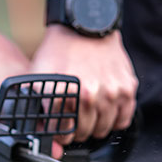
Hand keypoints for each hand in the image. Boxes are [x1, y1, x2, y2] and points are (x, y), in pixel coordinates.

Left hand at [30, 25, 136, 142]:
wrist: (85, 27)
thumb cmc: (60, 49)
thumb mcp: (37, 75)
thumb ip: (34, 102)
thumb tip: (34, 127)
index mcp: (66, 94)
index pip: (61, 133)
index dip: (57, 134)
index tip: (58, 131)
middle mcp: (90, 95)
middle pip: (83, 133)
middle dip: (75, 131)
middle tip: (73, 123)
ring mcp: (112, 92)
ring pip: (103, 130)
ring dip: (94, 127)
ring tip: (88, 116)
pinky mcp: (127, 87)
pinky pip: (124, 119)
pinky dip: (115, 120)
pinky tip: (105, 112)